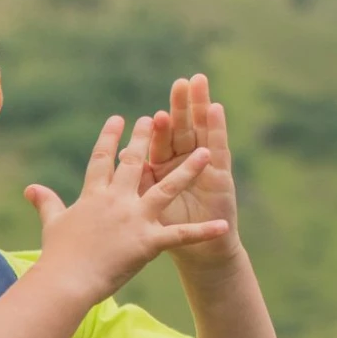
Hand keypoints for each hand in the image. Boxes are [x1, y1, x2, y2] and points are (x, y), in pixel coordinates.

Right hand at [25, 115, 228, 302]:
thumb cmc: (58, 256)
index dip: (110, 138)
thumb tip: (30, 188)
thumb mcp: (52, 224)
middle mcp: (116, 201)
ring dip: (189, 171)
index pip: (102, 160)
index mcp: (93, 196)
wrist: (66, 281)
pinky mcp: (148, 242)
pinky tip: (223, 225)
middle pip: (135, 163)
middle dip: (147, 138)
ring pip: (167, 189)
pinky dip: (203, 232)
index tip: (118, 119)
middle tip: (158, 117)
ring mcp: (134, 220)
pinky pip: (180, 235)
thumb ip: (47, 202)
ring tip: (207, 152)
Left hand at [140, 73, 241, 274]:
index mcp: (162, 170)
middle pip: (181, 130)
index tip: (144, 112)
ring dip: (200, 108)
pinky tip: (216, 108)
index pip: (155, 143)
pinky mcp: (222, 176)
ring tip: (199, 82)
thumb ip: (127, 181)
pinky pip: (220, 149)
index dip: (150, 128)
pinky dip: (217, 129)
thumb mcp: (142, 206)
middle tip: (179, 82)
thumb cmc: (166, 233)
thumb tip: (114, 157)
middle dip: (179, 106)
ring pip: (201, 131)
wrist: (199, 255)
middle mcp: (184, 163)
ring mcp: (205, 167)